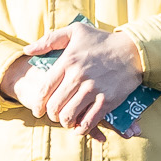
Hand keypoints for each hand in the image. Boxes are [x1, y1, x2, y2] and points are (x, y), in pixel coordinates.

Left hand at [10, 23, 145, 136]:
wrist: (134, 50)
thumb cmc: (102, 40)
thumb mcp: (75, 31)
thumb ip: (49, 40)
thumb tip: (27, 50)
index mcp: (67, 62)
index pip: (45, 88)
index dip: (39, 103)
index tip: (38, 110)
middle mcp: (77, 77)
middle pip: (55, 105)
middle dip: (50, 115)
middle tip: (53, 116)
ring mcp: (93, 89)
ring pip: (69, 115)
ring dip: (64, 122)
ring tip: (65, 121)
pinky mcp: (107, 100)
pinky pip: (89, 121)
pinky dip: (81, 128)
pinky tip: (79, 128)